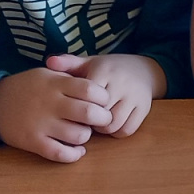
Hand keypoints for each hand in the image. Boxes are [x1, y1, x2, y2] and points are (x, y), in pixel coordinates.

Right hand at [0, 67, 112, 162]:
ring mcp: (42, 124)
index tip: (103, 101)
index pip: (90, 89)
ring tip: (83, 132)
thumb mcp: (46, 73)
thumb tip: (97, 83)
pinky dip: (73, 154)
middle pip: (88, 113)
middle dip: (102, 118)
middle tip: (102, 120)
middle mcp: (51, 103)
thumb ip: (69, 76)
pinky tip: (77, 150)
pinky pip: (60, 153)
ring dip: (86, 136)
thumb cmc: (27, 87)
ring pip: (78, 135)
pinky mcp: (34, 142)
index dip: (102, 97)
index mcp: (56, 84)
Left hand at [46, 54, 164, 137]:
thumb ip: (68, 63)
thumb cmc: (109, 69)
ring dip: (103, 128)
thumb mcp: (89, 63)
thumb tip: (49, 61)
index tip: (74, 106)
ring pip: (114, 124)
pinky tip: (111, 125)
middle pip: (99, 113)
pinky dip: (117, 132)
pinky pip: (128, 129)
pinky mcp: (144, 108)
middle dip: (89, 120)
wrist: (143, 70)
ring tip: (96, 122)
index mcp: (104, 70)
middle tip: (84, 118)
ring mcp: (135, 97)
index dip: (77, 106)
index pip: (85, 97)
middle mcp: (121, 83)